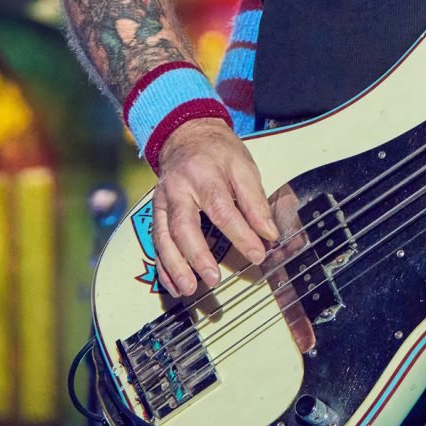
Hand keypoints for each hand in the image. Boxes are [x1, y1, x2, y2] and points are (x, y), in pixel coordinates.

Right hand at [149, 119, 279, 297]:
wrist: (186, 136)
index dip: (240, 234)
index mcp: (203, 174)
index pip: (221, 209)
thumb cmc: (219, 154)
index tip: (258, 254)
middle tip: (214, 279)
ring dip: (175, 266)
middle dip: (197, 255)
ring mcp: (162, 202)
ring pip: (163, 237)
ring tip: (188, 289)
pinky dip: (162, 266)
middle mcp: (177, 189)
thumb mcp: (243, 166)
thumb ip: (255, 201)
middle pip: (184, 226)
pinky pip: (155, 242)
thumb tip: (269, 233)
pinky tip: (173, 285)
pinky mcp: (156, 213)